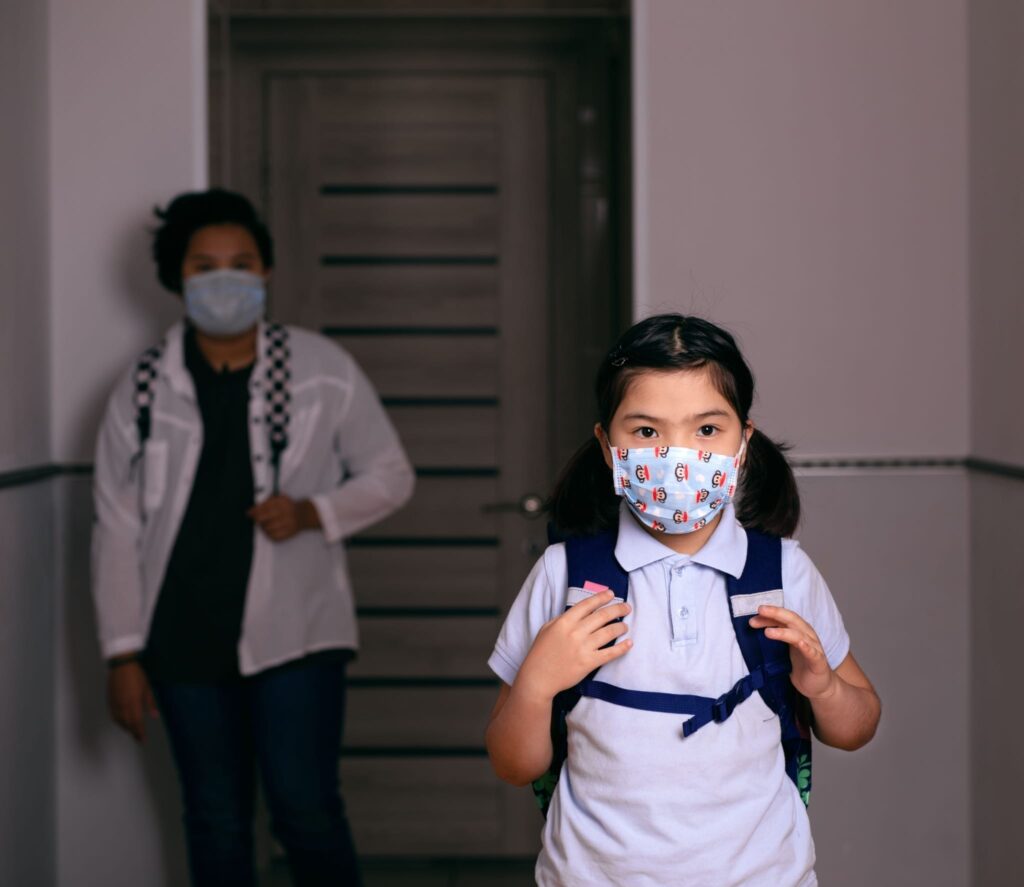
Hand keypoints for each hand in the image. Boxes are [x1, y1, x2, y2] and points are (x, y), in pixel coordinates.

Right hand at [107, 660, 157, 742]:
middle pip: (128, 723)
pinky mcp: (110, 701)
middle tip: (138, 738)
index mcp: (133, 702)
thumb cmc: (137, 675)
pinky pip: (113, 715)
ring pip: (119, 721)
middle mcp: (123, 705)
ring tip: (132, 732)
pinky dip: (118, 721)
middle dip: (133, 732)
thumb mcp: (147, 688)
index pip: (136, 722)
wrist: (122, 666)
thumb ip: (150, 703)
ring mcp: (115, 703)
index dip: (139, 732)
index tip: (142, 740)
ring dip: (126, 728)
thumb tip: (155, 716)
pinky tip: (122, 722)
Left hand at [247, 496, 319, 541]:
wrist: (303, 515)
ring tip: (265, 524)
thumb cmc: (287, 506)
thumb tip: (251, 511)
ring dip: (264, 527)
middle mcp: (286, 512)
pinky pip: (273, 536)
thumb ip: (267, 501)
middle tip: (256, 519)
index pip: (264, 507)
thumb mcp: (280, 498)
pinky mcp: (289, 533)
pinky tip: (271, 530)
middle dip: (257, 519)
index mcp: (283, 502)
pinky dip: (269, 533)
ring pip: (267, 528)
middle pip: (264, 518)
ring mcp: (288, 523)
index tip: (248, 513)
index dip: (255, 511)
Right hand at [515, 591, 631, 703]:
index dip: (601, 597)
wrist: (538, 677)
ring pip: (609, 632)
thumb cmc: (541, 653)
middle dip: (617, 609)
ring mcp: (583, 647)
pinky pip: (610, 653)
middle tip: (626, 607)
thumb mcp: (547, 628)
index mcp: (565, 622)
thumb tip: (580, 613)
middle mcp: (576, 632)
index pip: (587, 604)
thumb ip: (563, 619)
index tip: (611, 594)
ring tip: (625, 626)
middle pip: (602, 616)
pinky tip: (629, 643)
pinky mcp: (589, 663)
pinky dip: (622, 648)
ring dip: (621, 627)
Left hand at [749, 605, 836, 699]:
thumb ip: (775, 638)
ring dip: (784, 632)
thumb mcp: (785, 649)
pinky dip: (807, 647)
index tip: (754, 615)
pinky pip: (813, 653)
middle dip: (776, 613)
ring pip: (800, 635)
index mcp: (798, 631)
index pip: (783, 618)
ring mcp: (814, 648)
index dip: (769, 615)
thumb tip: (755, 627)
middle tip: (760, 610)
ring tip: (768, 632)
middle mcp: (807, 636)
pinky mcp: (818, 662)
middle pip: (792, 620)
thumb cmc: (801, 665)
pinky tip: (800, 644)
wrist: (820, 685)